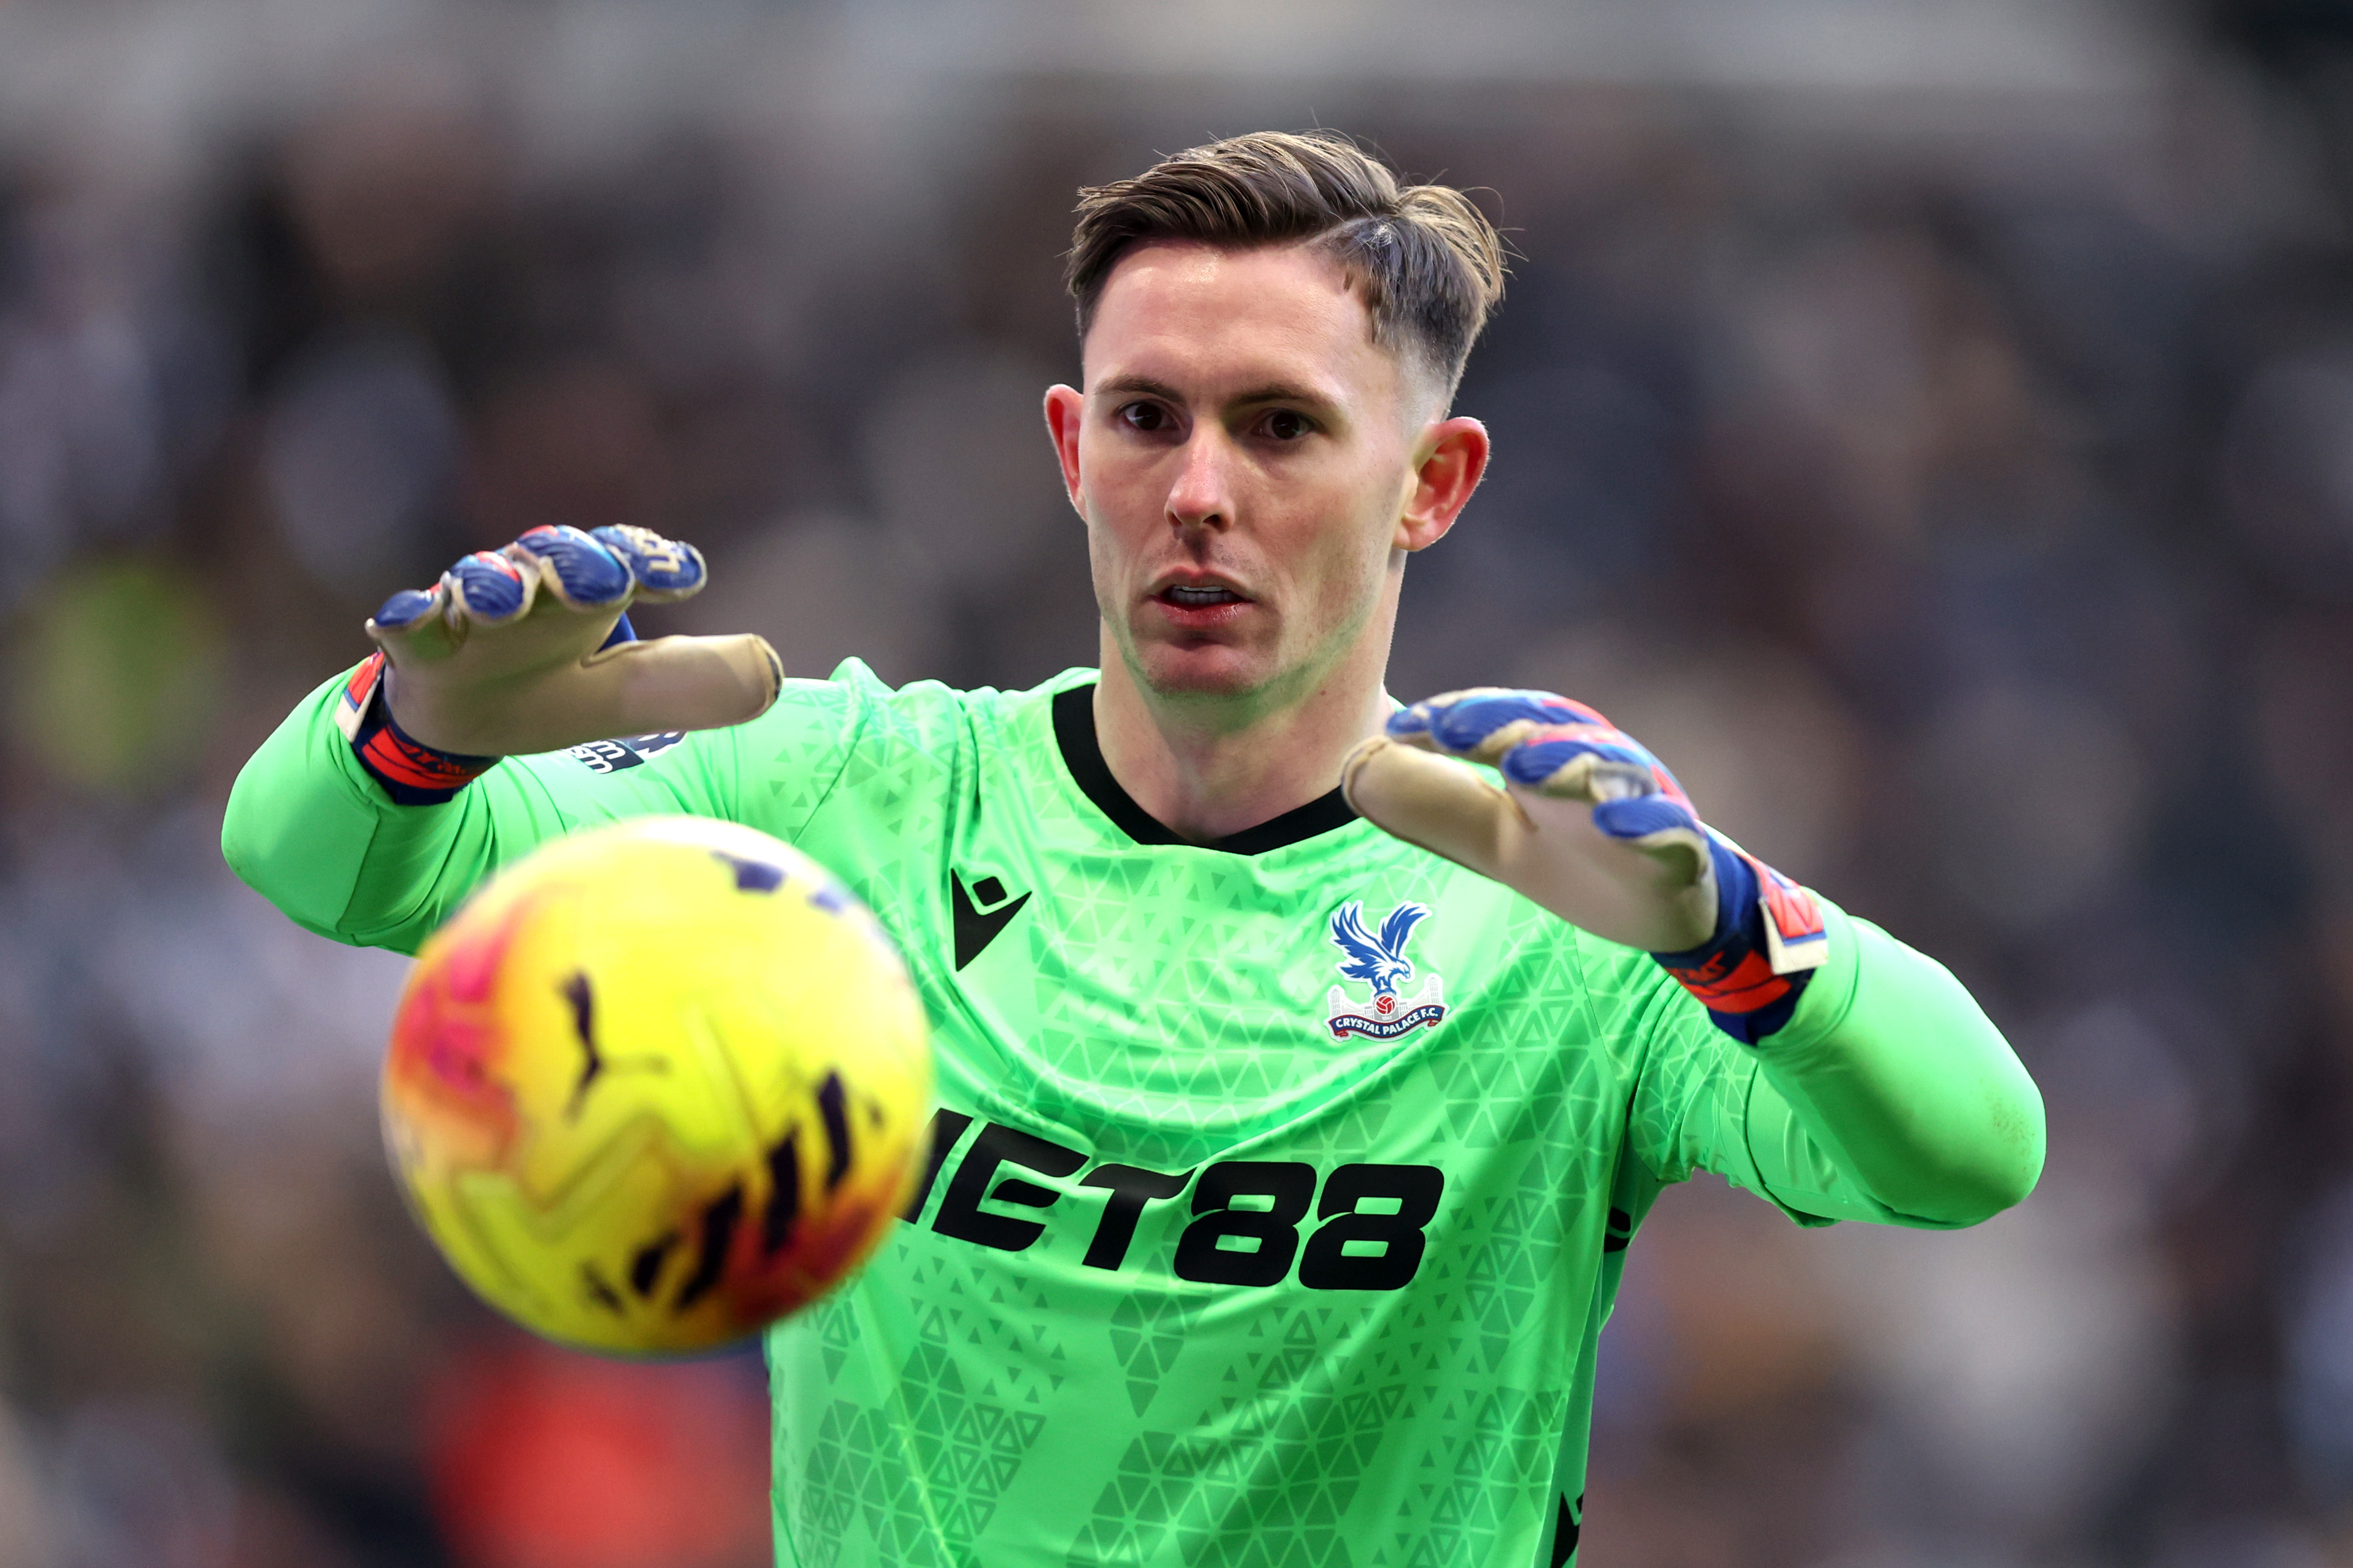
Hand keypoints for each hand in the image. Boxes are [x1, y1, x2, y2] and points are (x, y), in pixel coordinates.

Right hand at [359, 525, 781, 758]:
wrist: (466, 717)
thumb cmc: (551, 687)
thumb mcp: (628, 693)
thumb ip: (691, 681)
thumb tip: (772, 675)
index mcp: (590, 590)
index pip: (627, 561)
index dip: (654, 562)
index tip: (686, 577)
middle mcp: (534, 584)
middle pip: (558, 558)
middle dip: (580, 563)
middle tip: (604, 581)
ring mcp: (471, 608)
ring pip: (483, 581)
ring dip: (495, 586)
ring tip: (505, 601)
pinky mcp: (419, 637)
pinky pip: (408, 619)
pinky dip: (407, 616)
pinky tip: (401, 619)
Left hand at [1341, 688, 1827, 1041]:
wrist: (1664, 906)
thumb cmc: (1575, 855)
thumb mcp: (1493, 838)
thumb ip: (1433, 808)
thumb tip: (1357, 772)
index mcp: (1549, 756)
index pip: (1500, 721)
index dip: (1455, 719)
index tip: (1401, 728)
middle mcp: (1596, 768)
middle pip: (1550, 732)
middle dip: (1500, 724)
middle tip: (1450, 727)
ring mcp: (1640, 806)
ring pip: (1608, 772)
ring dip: (1567, 762)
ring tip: (1525, 762)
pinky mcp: (1678, 850)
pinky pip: (1665, 831)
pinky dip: (1644, 823)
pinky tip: (1613, 823)